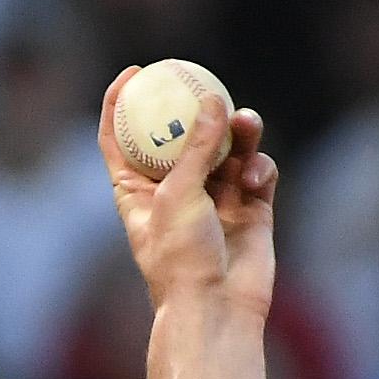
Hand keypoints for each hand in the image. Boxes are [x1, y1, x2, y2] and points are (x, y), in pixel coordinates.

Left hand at [96, 68, 277, 317]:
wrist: (217, 308)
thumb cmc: (181, 258)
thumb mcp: (178, 194)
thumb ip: (197, 147)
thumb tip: (213, 100)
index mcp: (137, 192)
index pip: (120, 139)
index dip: (121, 102)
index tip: (136, 70)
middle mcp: (174, 192)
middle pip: (183, 135)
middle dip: (199, 108)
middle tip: (211, 88)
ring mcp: (214, 198)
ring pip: (228, 148)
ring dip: (239, 132)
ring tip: (246, 124)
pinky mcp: (250, 208)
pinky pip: (257, 171)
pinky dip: (258, 168)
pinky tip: (255, 182)